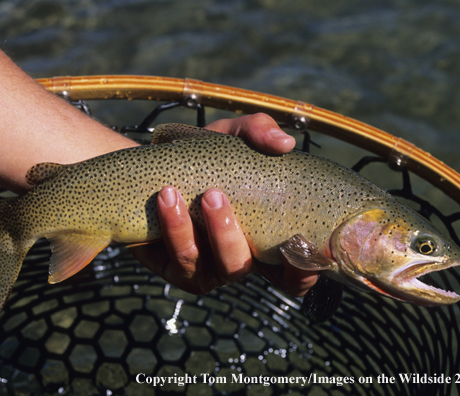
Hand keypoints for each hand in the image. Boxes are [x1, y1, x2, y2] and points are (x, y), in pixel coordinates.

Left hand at [131, 113, 317, 296]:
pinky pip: (176, 261)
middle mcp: (237, 260)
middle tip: (212, 194)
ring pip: (204, 267)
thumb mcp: (232, 137)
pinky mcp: (173, 269)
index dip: (302, 271)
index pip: (292, 275)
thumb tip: (285, 143)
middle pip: (240, 267)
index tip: (296, 241)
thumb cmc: (205, 159)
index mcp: (263, 241)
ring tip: (172, 192)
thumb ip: (258, 132)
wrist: (157, 165)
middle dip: (227, 234)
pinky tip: (163, 199)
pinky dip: (171, 229)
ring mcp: (205, 270)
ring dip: (189, 231)